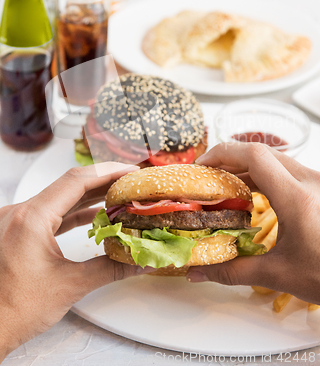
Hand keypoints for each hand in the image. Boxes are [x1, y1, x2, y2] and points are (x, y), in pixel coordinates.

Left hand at [0, 162, 153, 361]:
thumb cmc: (15, 309)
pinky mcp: (18, 231)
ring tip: (118, 196)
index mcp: (31, 218)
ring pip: (60, 198)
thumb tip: (140, 263)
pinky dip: (74, 212)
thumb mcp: (70, 286)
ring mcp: (16, 220)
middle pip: (69, 185)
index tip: (130, 172)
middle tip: (130, 182)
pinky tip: (95, 215)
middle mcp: (20, 212)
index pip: (76, 181)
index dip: (108, 172)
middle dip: (102, 181)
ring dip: (89, 196)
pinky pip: (51, 213)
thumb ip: (110, 269)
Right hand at [187, 142, 319, 309]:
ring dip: (250, 169)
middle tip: (210, 177)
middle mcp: (313, 182)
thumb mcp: (280, 274)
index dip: (223, 153)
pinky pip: (292, 172)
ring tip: (229, 188)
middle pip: (264, 153)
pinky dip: (269, 177)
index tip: (202, 166)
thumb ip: (233, 270)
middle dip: (231, 160)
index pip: (255, 156)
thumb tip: (198, 271)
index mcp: (298, 198)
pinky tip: (259, 197)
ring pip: (279, 161)